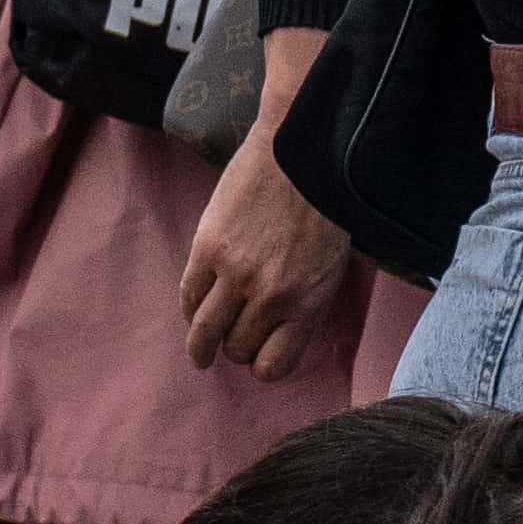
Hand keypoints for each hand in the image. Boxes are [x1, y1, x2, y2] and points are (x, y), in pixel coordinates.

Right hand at [183, 97, 354, 375]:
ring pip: (206, 328)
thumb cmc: (328, 208)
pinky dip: (190, 308)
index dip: (264, 367)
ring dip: (201, 344)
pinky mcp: (207, 249)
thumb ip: (306, 299)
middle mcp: (271, 296)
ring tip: (199, 354)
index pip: (276, 362)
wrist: (301, 156)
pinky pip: (189, 293)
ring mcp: (235, 274)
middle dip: (236, 351)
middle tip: (230, 349)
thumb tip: (280, 328)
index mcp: (309, 303)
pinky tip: (192, 313)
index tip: (259, 365)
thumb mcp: (333, 265)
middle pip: (239, 346)